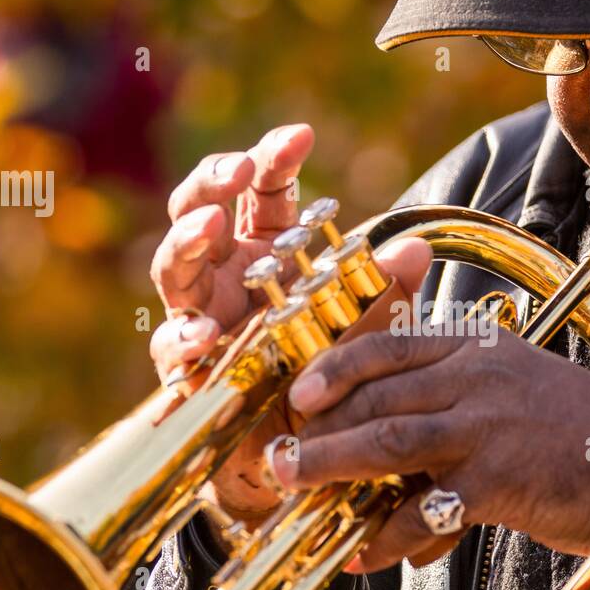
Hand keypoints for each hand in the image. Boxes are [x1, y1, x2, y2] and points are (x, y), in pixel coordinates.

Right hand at [148, 124, 431, 519]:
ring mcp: (200, 316)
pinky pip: (171, 348)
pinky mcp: (186, 367)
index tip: (299, 136)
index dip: (274, 158)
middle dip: (214, 182)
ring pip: (174, 267)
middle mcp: (226, 274)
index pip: (263, 191)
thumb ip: (388, 289)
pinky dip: (182, 338)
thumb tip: (418, 246)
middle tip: (239, 172)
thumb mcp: (368, 329)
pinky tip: (204, 335)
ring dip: (186, 240)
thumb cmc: (330, 374)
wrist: (302, 453)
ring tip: (209, 225)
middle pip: (201, 209)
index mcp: (267, 250)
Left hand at [271, 329, 589, 572]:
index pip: (389, 345)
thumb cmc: (578, 432)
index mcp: (477, 348)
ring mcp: (487, 426)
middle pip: (375, 394)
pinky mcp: (500, 479)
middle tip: (278, 454)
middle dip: (317, 427)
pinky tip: (368, 555)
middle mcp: (476, 378)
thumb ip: (455, 401)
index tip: (299, 395)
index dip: (334, 368)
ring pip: (386, 439)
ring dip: (330, 466)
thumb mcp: (516, 386)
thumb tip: (392, 445)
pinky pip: (426, 509)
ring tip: (293, 486)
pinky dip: (390, 536)